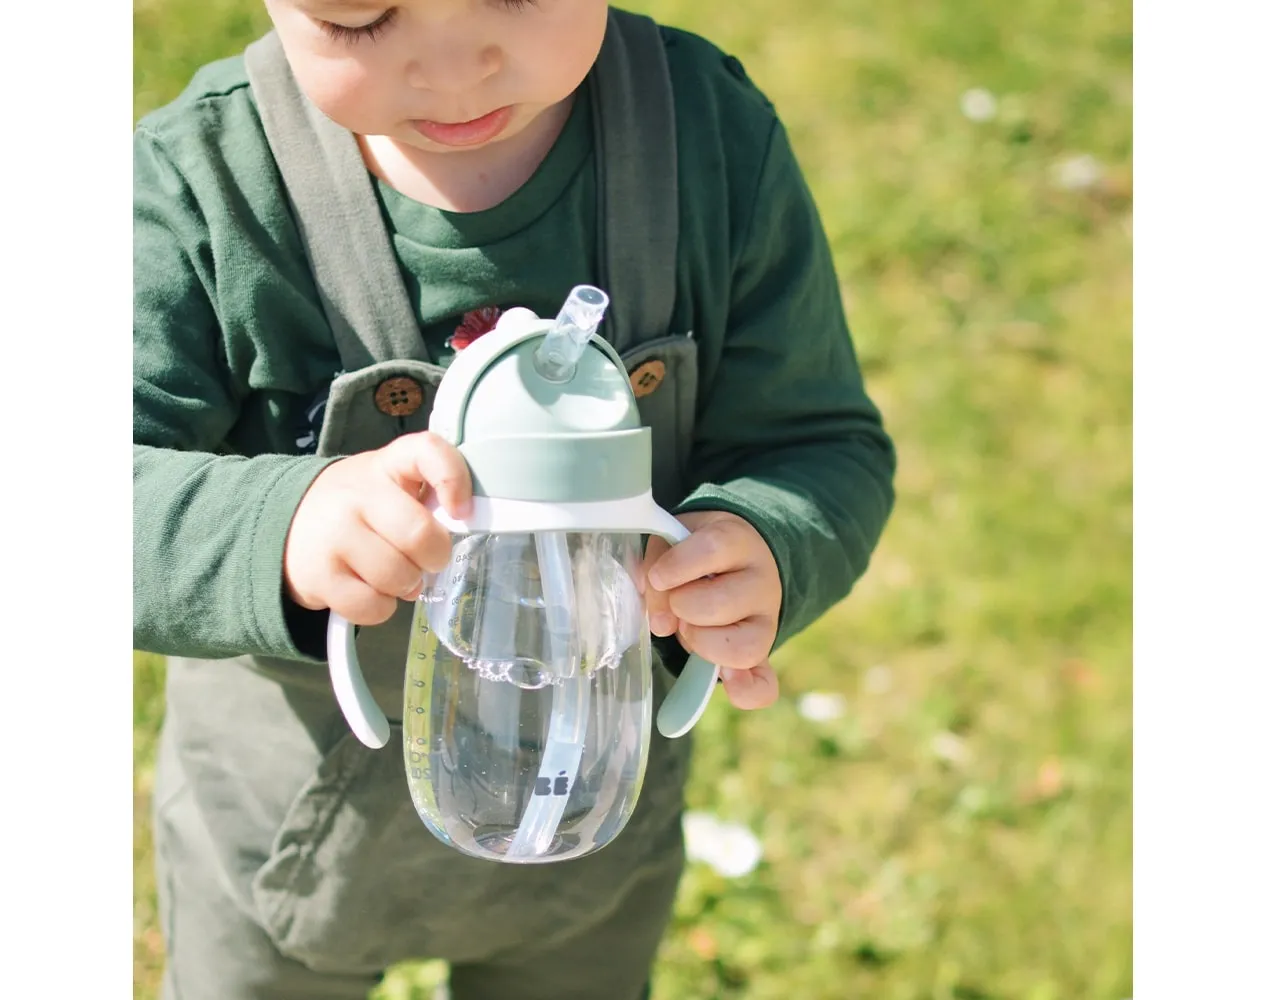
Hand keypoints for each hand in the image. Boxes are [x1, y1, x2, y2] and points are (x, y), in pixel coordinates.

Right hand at [284, 432, 472, 625]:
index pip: (426, 450)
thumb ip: (426, 495)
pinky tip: (370, 590)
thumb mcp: (389, 484)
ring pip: (398, 577)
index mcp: (386, 464)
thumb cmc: (358, 506)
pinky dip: (381, 607)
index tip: (461, 510)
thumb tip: (463, 527)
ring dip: (407, 585)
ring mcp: (334, 535)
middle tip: (426, 559)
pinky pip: (373, 607)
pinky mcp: (319, 576)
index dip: (454, 479)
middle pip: (419, 535)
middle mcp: (356, 494)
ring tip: (392, 574)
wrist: (285, 524)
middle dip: (434, 557)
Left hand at [642, 510, 780, 710]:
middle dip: (683, 608)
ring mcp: (767, 621)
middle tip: (676, 604)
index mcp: (736, 541)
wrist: (737, 559)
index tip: (658, 577)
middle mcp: (761, 580)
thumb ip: (657, 566)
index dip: (679, 566)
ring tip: (689, 628)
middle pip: (721, 603)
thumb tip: (659, 619)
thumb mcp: (674, 542)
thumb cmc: (695, 552)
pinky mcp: (763, 653)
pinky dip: (746, 691)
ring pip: (743, 646)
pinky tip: (728, 683)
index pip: (713, 548)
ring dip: (701, 642)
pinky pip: (764, 685)